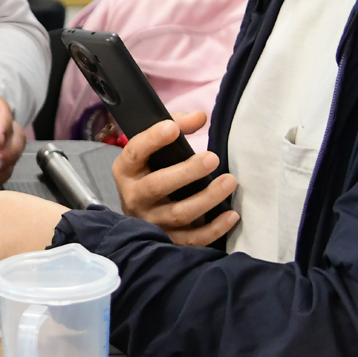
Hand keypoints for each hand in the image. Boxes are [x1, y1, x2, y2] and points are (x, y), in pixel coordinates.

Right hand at [113, 111, 238, 245]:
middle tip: (212, 158)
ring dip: (206, 198)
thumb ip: (175, 126)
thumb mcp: (154, 148)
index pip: (134, 152)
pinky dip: (214, 228)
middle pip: (158, 186)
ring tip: (229, 181)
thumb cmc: (152, 171)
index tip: (172, 128)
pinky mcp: (169, 239)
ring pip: (178, 213)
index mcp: (126, 170)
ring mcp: (150, 221)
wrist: (142, 212)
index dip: (152, 140)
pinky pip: (192, 238)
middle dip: (186, 172)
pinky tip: (231, 214)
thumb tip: (200, 117)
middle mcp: (134, 197)